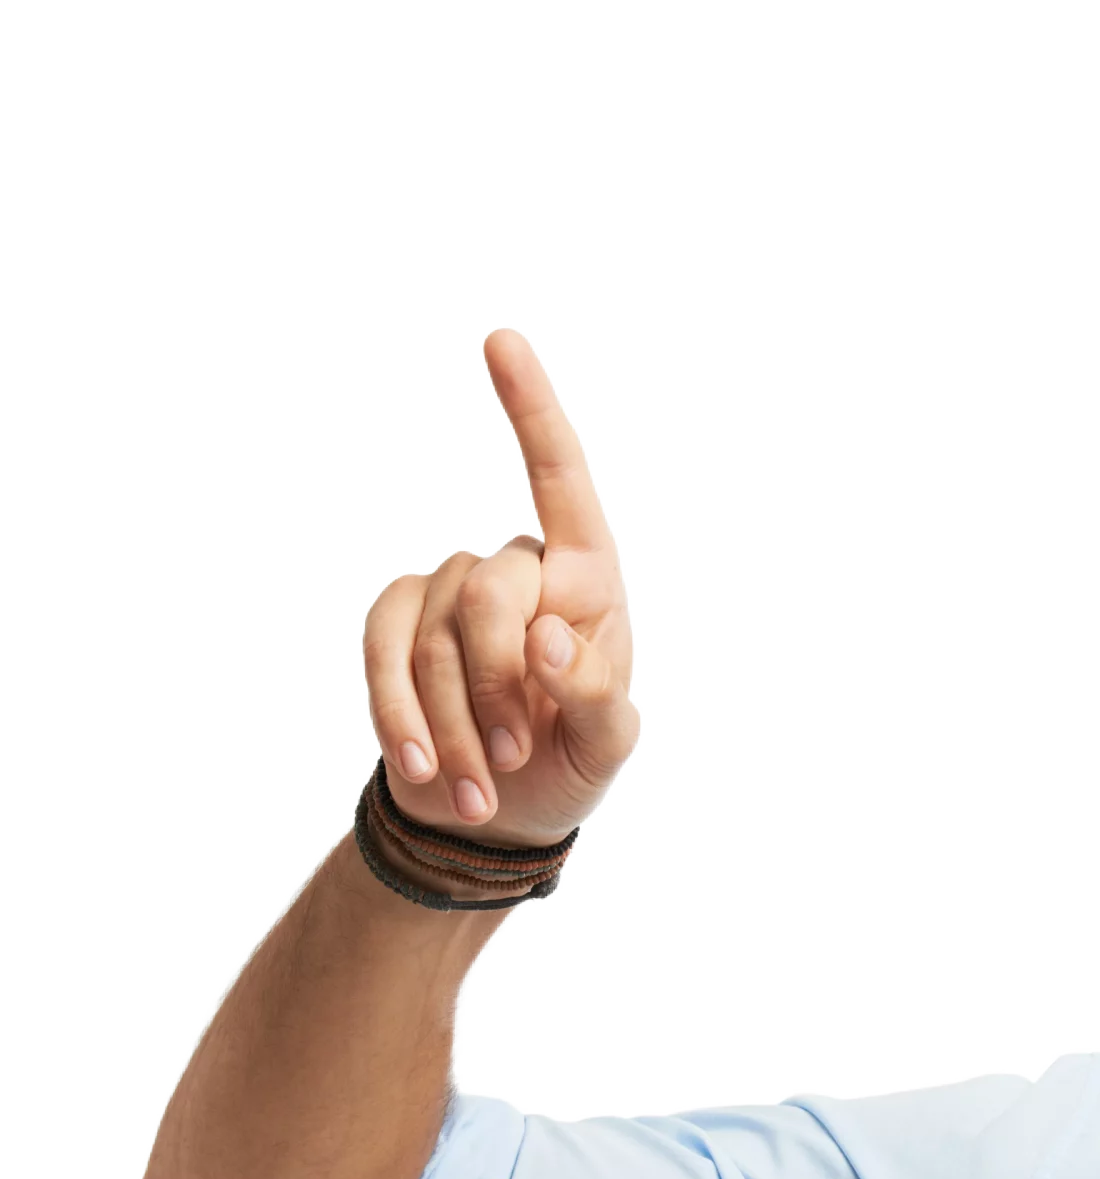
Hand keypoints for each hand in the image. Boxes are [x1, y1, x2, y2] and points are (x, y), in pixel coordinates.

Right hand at [361, 328, 640, 848]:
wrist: (500, 810)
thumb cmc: (570, 758)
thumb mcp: (608, 741)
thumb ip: (597, 691)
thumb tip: (547, 636)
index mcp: (586, 578)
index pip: (561, 481)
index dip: (532, 410)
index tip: (500, 339)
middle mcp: (518, 568)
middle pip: (490, 591)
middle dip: (498, 684)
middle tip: (516, 755)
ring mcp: (450, 590)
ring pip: (434, 631)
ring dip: (456, 721)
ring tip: (483, 788)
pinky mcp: (396, 621)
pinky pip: (384, 649)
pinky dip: (402, 714)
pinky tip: (425, 767)